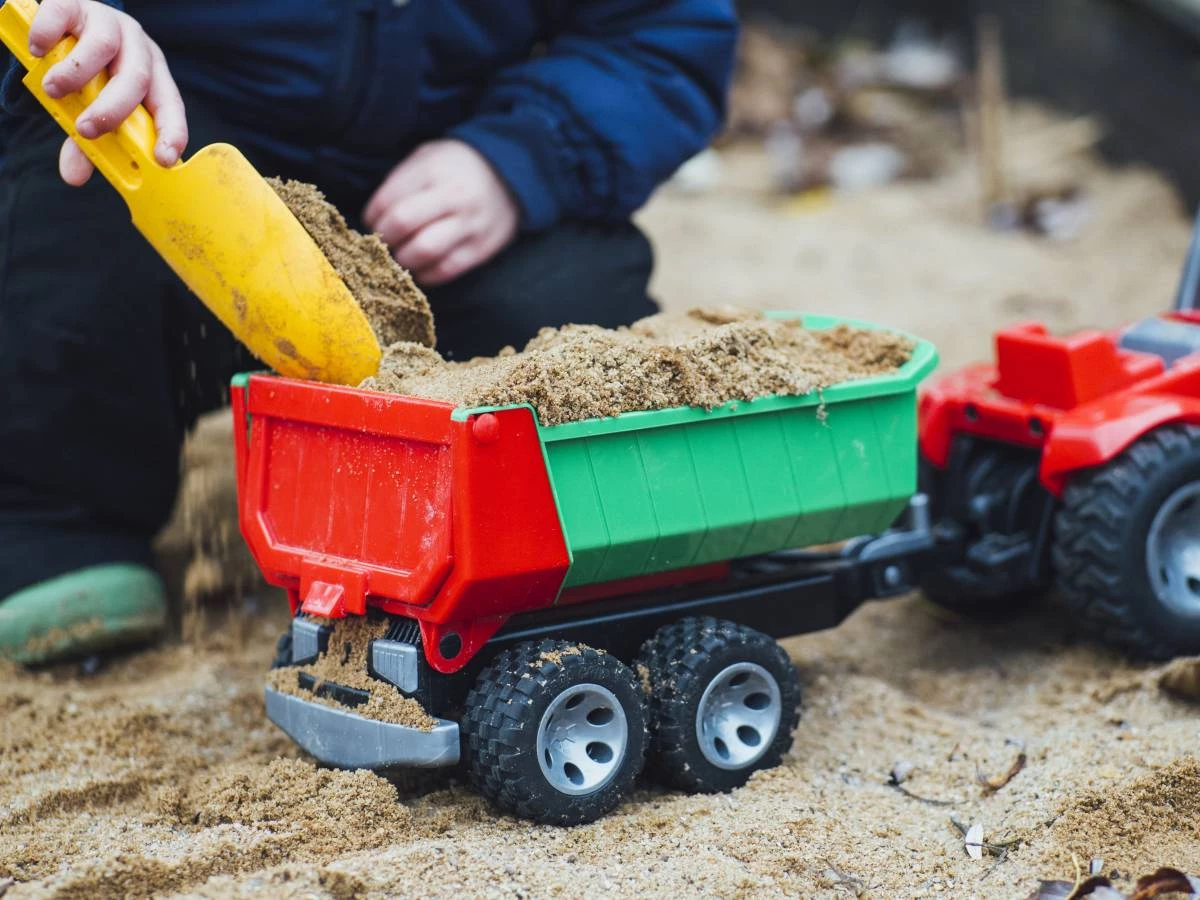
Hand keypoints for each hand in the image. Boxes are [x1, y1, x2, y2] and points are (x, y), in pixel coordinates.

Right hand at [30, 0, 187, 185]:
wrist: (66, 22)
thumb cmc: (89, 75)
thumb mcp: (91, 108)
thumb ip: (86, 141)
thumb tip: (74, 177)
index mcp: (153, 78)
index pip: (171, 107)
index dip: (171, 133)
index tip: (163, 159)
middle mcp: (137, 49)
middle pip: (137, 79)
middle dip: (113, 109)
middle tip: (85, 129)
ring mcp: (108, 23)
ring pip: (104, 46)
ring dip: (77, 73)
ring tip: (52, 90)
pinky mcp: (75, 4)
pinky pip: (63, 14)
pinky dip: (48, 35)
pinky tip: (37, 51)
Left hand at [364, 140, 518, 285]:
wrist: (511, 176)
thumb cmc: (457, 167)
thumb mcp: (427, 157)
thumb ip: (401, 182)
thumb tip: (374, 218)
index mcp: (434, 170)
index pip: (388, 199)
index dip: (371, 217)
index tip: (373, 222)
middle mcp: (454, 196)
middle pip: (403, 223)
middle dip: (384, 239)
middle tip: (383, 242)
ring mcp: (470, 224)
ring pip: (424, 251)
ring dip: (403, 260)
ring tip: (400, 256)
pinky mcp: (482, 248)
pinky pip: (446, 269)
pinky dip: (426, 274)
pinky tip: (420, 268)